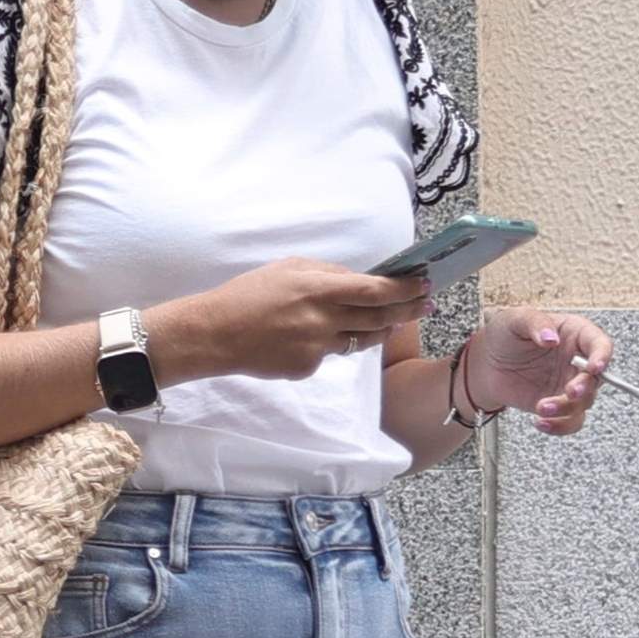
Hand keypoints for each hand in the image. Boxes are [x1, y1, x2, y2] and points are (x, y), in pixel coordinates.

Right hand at [146, 261, 429, 386]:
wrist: (212, 334)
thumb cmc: (247, 295)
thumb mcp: (288, 269)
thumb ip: (327, 273)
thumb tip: (361, 280)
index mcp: (319, 289)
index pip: (377, 290)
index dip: (406, 289)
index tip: (424, 285)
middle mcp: (324, 320)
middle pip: (381, 317)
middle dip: (408, 310)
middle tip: (426, 305)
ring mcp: (317, 348)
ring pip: (363, 340)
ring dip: (379, 329)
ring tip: (388, 320)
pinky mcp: (307, 368)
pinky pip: (330, 355)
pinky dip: (330, 345)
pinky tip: (311, 338)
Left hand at [456, 306, 613, 435]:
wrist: (485, 363)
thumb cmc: (505, 335)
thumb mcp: (516, 319)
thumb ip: (535, 322)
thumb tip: (551, 337)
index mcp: (576, 334)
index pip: (600, 344)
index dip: (602, 355)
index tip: (595, 366)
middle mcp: (578, 361)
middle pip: (596, 378)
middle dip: (585, 387)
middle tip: (570, 392)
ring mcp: (570, 384)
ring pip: (584, 402)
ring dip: (566, 408)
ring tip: (541, 407)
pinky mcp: (558, 403)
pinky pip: (570, 421)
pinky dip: (560, 426)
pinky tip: (541, 422)